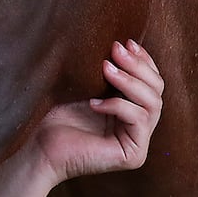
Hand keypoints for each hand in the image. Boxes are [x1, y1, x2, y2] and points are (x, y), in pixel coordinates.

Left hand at [30, 39, 164, 186]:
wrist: (40, 148)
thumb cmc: (57, 117)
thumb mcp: (87, 87)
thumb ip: (108, 71)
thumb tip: (123, 44)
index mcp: (131, 111)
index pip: (152, 83)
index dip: (143, 61)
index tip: (126, 42)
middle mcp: (139, 127)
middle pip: (157, 91)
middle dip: (137, 66)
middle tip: (115, 49)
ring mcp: (138, 142)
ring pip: (153, 104)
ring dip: (129, 81)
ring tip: (105, 68)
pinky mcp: (133, 154)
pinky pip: (138, 119)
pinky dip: (118, 106)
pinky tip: (93, 103)